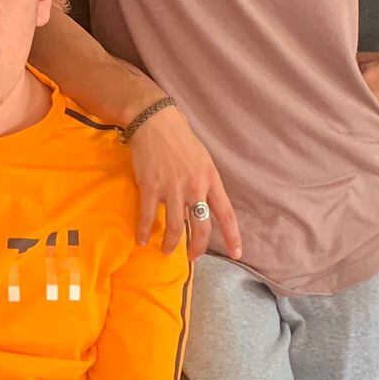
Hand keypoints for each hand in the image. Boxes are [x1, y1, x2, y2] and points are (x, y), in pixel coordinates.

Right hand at [128, 102, 241, 259]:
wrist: (155, 121)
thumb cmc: (180, 139)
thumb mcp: (202, 160)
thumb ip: (204, 183)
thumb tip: (200, 205)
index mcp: (210, 179)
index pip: (226, 214)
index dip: (232, 236)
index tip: (237, 254)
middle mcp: (194, 187)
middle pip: (201, 227)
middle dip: (198, 248)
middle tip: (193, 257)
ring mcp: (172, 188)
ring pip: (175, 227)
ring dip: (170, 244)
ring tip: (166, 251)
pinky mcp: (150, 187)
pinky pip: (147, 217)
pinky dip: (143, 232)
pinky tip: (141, 240)